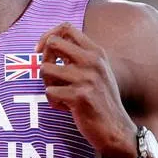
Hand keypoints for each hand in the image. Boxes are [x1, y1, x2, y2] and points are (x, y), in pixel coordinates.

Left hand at [36, 23, 137, 157]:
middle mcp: (92, 61)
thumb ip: (79, 57)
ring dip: (47, 84)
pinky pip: (49, 92)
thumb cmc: (102, 101)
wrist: (116, 130)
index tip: (41, 50)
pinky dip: (53, 102)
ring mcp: (86, 78)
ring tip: (60, 95)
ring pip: (45, 69)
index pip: (67, 27)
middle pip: (53, 42)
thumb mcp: (97, 72)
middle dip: (44, 58)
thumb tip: (49, 44)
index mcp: (96, 52)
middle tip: (50, 75)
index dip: (49, 35)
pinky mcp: (79, 96)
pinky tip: (65, 108)